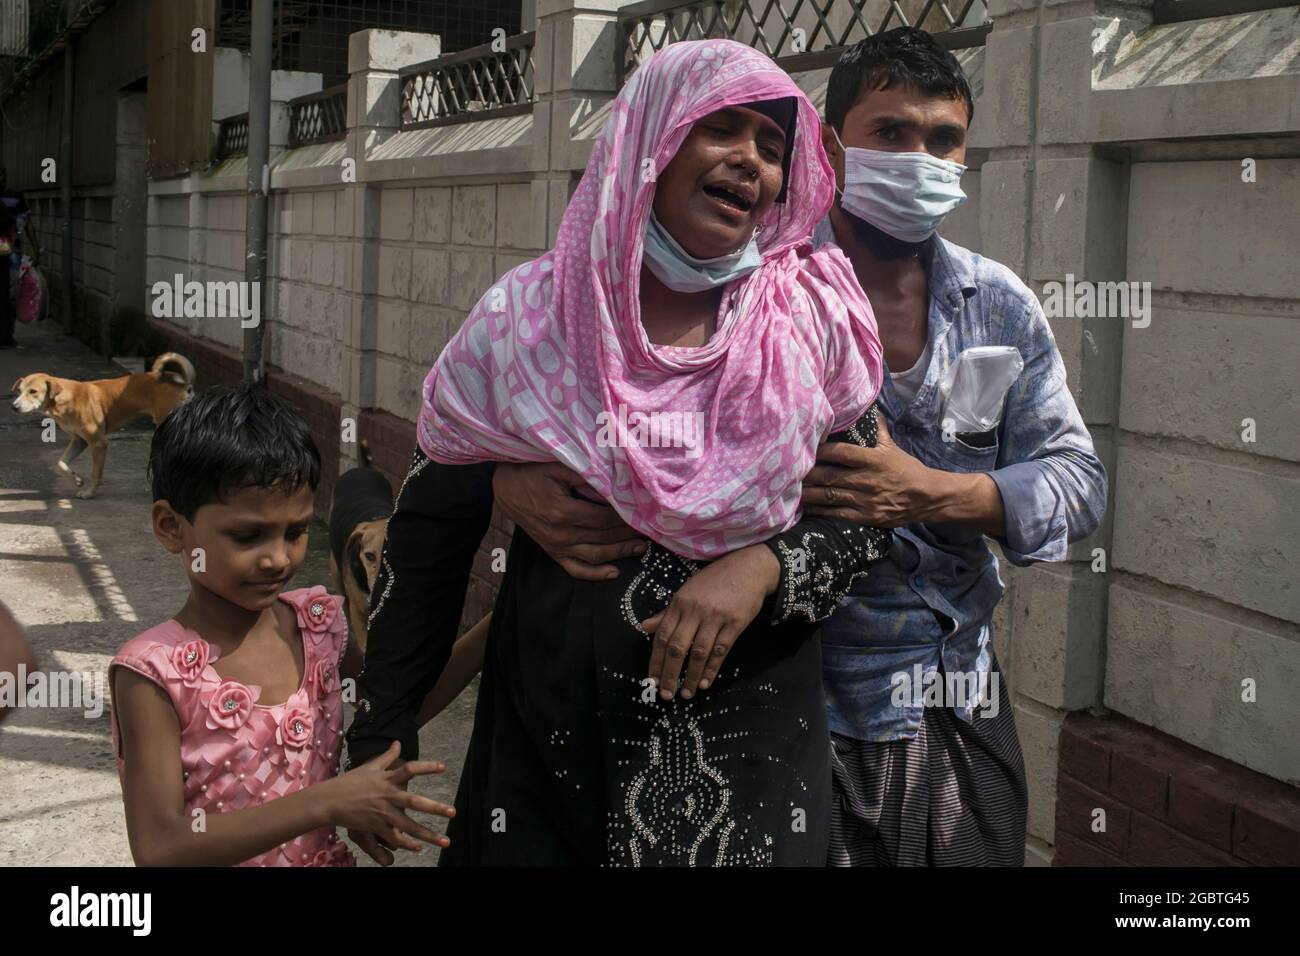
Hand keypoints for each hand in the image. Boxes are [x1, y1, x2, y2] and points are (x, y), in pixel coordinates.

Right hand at [325, 741, 452, 862]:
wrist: (329, 801)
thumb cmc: (349, 782)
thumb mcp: (369, 767)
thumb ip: (387, 757)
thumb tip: (398, 742)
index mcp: (386, 779)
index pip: (409, 769)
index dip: (426, 768)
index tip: (444, 767)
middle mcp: (387, 796)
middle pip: (413, 802)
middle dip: (434, 808)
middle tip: (453, 812)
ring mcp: (382, 813)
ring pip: (408, 826)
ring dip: (428, 835)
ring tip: (445, 841)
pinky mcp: (375, 827)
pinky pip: (394, 838)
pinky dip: (406, 844)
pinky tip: (418, 848)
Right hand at [493, 462, 646, 580]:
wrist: (504, 488)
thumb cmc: (532, 473)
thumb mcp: (557, 467)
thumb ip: (585, 476)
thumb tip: (615, 483)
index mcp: (562, 511)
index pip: (604, 517)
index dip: (626, 515)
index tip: (644, 510)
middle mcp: (560, 533)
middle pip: (604, 537)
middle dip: (629, 533)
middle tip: (652, 529)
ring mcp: (556, 546)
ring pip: (595, 555)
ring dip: (620, 553)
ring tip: (642, 548)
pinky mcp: (552, 552)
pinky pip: (575, 569)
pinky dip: (595, 574)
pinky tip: (614, 573)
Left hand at [642, 545, 778, 700]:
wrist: (748, 568)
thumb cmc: (715, 580)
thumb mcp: (687, 591)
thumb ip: (667, 613)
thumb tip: (643, 627)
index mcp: (680, 602)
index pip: (662, 636)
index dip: (655, 660)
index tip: (651, 680)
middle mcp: (695, 610)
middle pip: (678, 647)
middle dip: (669, 674)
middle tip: (665, 694)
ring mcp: (716, 617)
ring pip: (699, 653)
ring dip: (690, 676)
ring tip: (685, 694)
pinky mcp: (735, 624)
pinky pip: (721, 651)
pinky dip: (711, 669)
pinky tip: (704, 683)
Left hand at [801, 416, 944, 526]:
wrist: (927, 497)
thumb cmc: (907, 470)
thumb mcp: (892, 447)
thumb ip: (877, 430)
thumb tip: (869, 409)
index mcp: (872, 459)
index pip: (840, 452)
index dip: (820, 450)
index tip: (803, 446)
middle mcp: (866, 479)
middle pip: (829, 475)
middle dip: (806, 474)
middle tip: (786, 471)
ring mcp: (865, 500)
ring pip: (829, 496)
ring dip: (807, 493)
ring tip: (789, 490)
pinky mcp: (865, 517)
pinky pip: (837, 514)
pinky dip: (819, 511)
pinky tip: (805, 508)